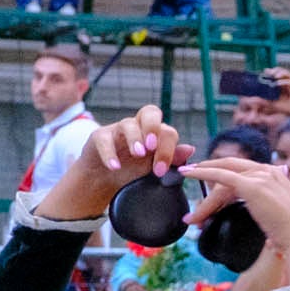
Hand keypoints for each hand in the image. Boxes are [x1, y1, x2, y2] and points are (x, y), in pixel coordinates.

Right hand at [34, 105, 181, 226]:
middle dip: (153, 127)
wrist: (104, 179)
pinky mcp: (99, 136)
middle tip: (151, 146)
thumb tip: (190, 149)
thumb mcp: (153, 166)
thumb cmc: (132, 169)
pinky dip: (110, 153)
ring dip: (134, 138)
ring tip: (137, 154)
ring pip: (128, 123)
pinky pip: (105, 139)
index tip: (160, 170)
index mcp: (155, 132)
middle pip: (150, 111)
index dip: (167, 149)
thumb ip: (172, 158)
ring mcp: (118, 129)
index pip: (167, 131)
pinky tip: (114, 167)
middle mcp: (138, 125)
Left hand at [183, 155, 289, 290]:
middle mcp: (268, 171)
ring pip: (222, 179)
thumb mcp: (279, 214)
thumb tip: (260, 217)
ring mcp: (260, 176)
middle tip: (188, 180)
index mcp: (277, 176)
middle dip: (207, 176)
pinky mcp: (251, 185)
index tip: (206, 182)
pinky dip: (202, 174)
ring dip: (205, 197)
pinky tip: (188, 174)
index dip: (222, 176)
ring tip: (192, 217)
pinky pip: (220, 176)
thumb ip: (268, 208)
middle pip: (230, 172)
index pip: (243, 172)